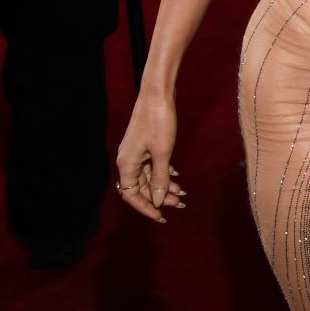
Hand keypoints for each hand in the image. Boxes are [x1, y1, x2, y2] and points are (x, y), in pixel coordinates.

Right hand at [114, 91, 187, 223]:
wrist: (158, 93)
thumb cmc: (158, 121)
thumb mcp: (162, 152)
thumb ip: (160, 178)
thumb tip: (158, 201)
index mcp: (127, 165)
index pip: (131, 196)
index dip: (146, 207)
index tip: (161, 216)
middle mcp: (128, 161)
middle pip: (142, 188)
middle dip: (160, 197)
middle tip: (180, 203)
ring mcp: (137, 153)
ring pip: (149, 177)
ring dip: (164, 186)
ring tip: (182, 193)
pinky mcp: (146, 145)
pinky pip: (153, 165)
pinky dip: (164, 172)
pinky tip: (176, 176)